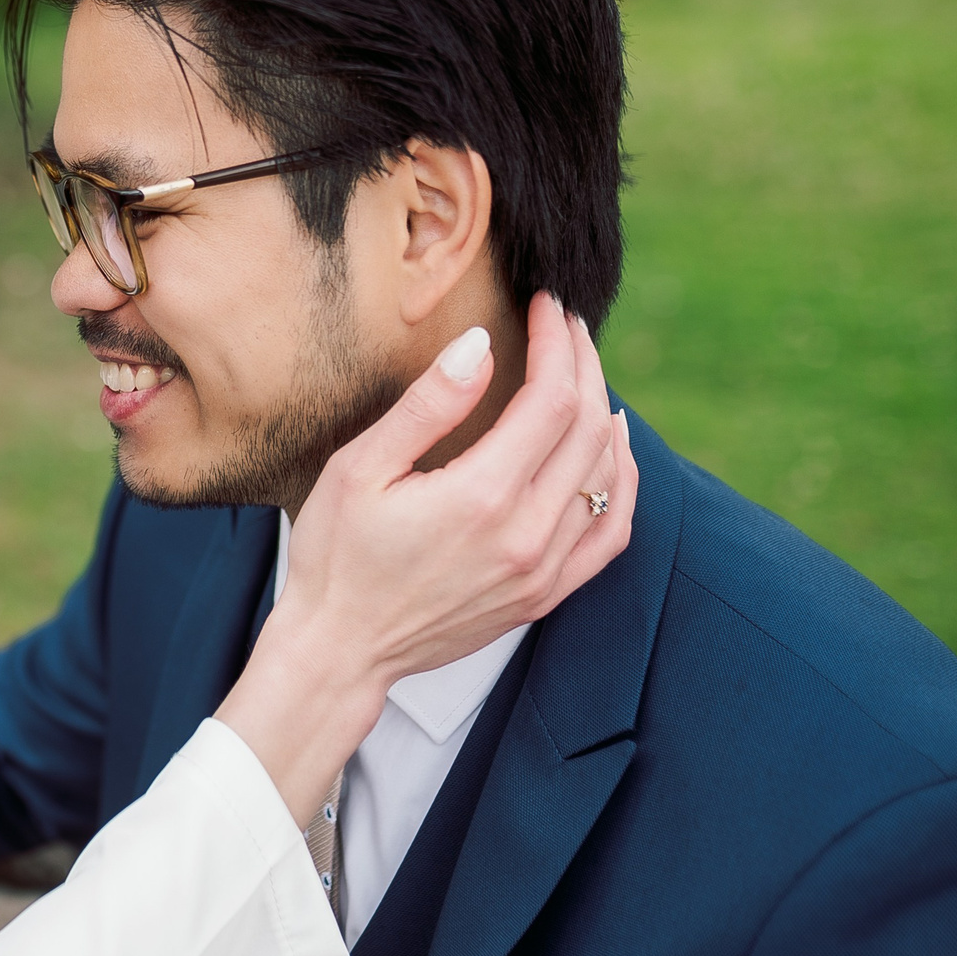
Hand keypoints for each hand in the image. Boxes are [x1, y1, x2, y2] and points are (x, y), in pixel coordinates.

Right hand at [214, 292, 636, 820]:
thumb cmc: (335, 556)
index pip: (551, 399)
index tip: (546, 307)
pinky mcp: (544, 596)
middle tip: (567, 328)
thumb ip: (428, 406)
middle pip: (589, 428)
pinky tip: (610, 449)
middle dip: (584, 365)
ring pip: (606, 476)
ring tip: (583, 373)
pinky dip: (620, 482)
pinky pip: (611, 533)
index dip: (558, 344)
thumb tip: (482, 346)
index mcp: (481, 497)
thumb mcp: (359, 469)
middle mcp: (526, 536)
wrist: (340, 648)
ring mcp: (543, 571)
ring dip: (604, 413)